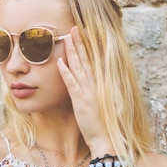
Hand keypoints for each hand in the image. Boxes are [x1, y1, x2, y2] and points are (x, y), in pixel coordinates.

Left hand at [57, 27, 110, 150]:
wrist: (106, 139)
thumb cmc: (103, 124)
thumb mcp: (99, 104)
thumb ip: (94, 92)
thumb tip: (90, 84)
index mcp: (99, 85)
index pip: (93, 61)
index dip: (87, 47)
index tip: (82, 34)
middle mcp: (95, 85)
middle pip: (86, 59)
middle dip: (80, 43)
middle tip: (74, 28)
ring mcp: (89, 92)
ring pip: (79, 67)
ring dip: (73, 51)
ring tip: (66, 37)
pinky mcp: (82, 101)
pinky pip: (72, 84)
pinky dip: (66, 72)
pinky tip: (60, 62)